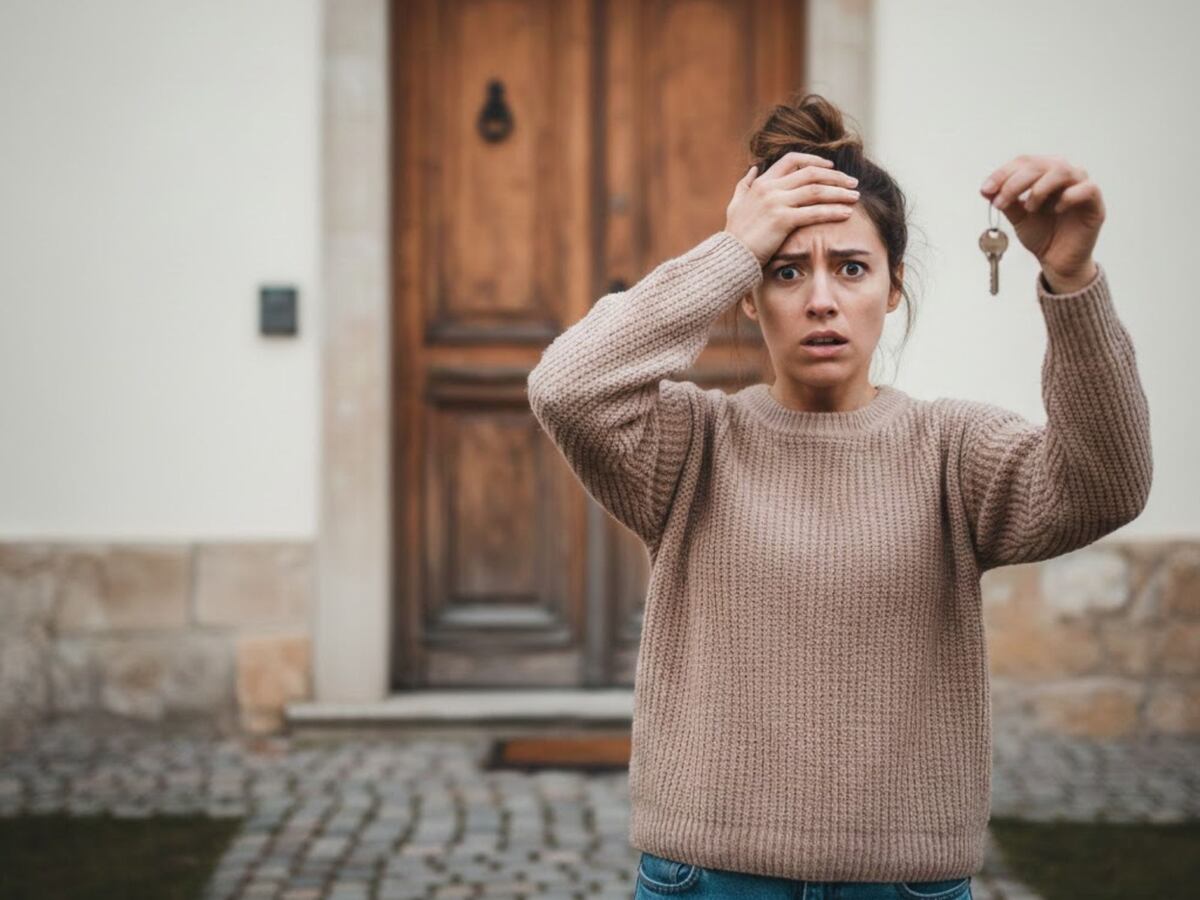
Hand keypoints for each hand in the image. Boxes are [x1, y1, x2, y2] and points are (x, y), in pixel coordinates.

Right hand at [724, 151, 860, 266]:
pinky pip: (815, 212)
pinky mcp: (782, 220)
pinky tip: (846, 213)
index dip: (814, 160)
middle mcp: (770, 188)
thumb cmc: (734, 235)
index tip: (830, 167)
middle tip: (852, 182)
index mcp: (762, 182)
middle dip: (835, 176)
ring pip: (817, 190)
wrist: (730, 256)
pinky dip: (833, 211)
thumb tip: (753, 170)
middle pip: (811, 173)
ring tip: (855, 197)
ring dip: (840, 192)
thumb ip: (744, 186)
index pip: (792, 159)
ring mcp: (776, 202)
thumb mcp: (735, 204)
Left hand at [979, 155, 1103, 292]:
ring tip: (1029, 207)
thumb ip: (1005, 202)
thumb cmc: (1042, 235)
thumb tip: (986, 190)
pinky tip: (1056, 209)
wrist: (1057, 261)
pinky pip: (1087, 188)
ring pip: (1063, 171)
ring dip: (1039, 187)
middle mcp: (1064, 176)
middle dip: (1015, 182)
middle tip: (1001, 201)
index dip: (1003, 173)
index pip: (1024, 162)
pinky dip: (1068, 196)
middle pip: (1040, 164)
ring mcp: (1081, 187)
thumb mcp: (1017, 218)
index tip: (986, 190)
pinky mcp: (1095, 204)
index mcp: (1044, 174)